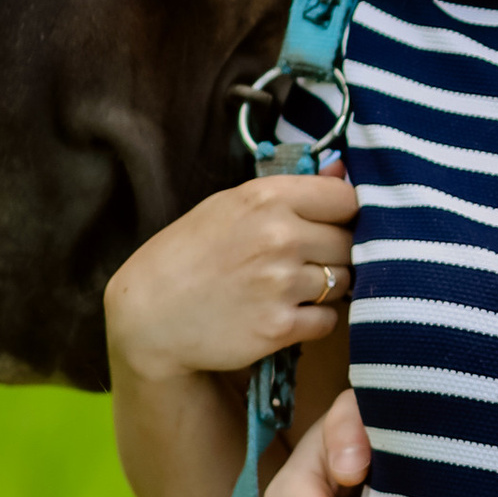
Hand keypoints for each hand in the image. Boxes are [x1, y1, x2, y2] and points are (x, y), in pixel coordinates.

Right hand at [104, 164, 357, 383]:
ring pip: (345, 282)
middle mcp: (279, 237)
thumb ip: (291, 191)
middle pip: (350, 242)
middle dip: (336, 253)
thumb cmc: (189, 254)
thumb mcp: (230, 206)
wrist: (147, 314)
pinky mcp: (280, 327)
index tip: (331, 224)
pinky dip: (315, 319)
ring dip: (327, 287)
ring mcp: (281, 284)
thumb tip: (345, 169)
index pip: (346, 198)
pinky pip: (329, 320)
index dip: (345, 213)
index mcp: (266, 198)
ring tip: (289, 288)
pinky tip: (285, 313)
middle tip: (306, 262)